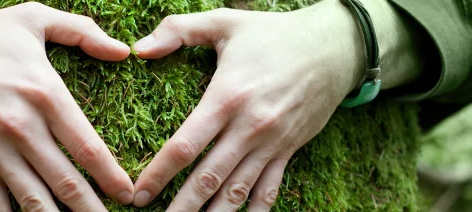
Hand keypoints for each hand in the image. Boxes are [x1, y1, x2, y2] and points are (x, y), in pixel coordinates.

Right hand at [0, 2, 133, 210]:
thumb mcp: (33, 18)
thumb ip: (83, 31)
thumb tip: (123, 51)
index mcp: (45, 93)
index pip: (88, 147)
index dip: (111, 176)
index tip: (127, 194)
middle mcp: (23, 127)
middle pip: (66, 181)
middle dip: (92, 209)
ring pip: (34, 198)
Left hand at [130, 0, 425, 210]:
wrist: (333, 47)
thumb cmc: (272, 34)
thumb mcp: (224, 22)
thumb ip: (177, 31)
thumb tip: (138, 50)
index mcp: (227, 97)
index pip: (185, 145)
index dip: (159, 174)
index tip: (138, 195)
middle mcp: (249, 127)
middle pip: (208, 178)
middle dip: (181, 206)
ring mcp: (271, 143)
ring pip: (237, 192)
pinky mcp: (289, 151)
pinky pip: (270, 190)